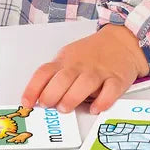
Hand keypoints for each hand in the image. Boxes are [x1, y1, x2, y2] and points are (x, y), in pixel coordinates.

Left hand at [20, 24, 149, 114]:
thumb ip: (55, 76)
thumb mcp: (69, 58)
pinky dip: (102, 101)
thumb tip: (39, 99)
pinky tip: (96, 108)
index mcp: (65, 60)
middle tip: (49, 106)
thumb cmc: (92, 54)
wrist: (122, 41)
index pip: (45, 72)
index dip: (33, 88)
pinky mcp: (117, 79)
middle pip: (62, 79)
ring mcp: (99, 72)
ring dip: (72, 97)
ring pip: (84, 84)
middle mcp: (80, 66)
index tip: (27, 103)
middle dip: (52, 94)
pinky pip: (110, 91)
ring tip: (66, 107)